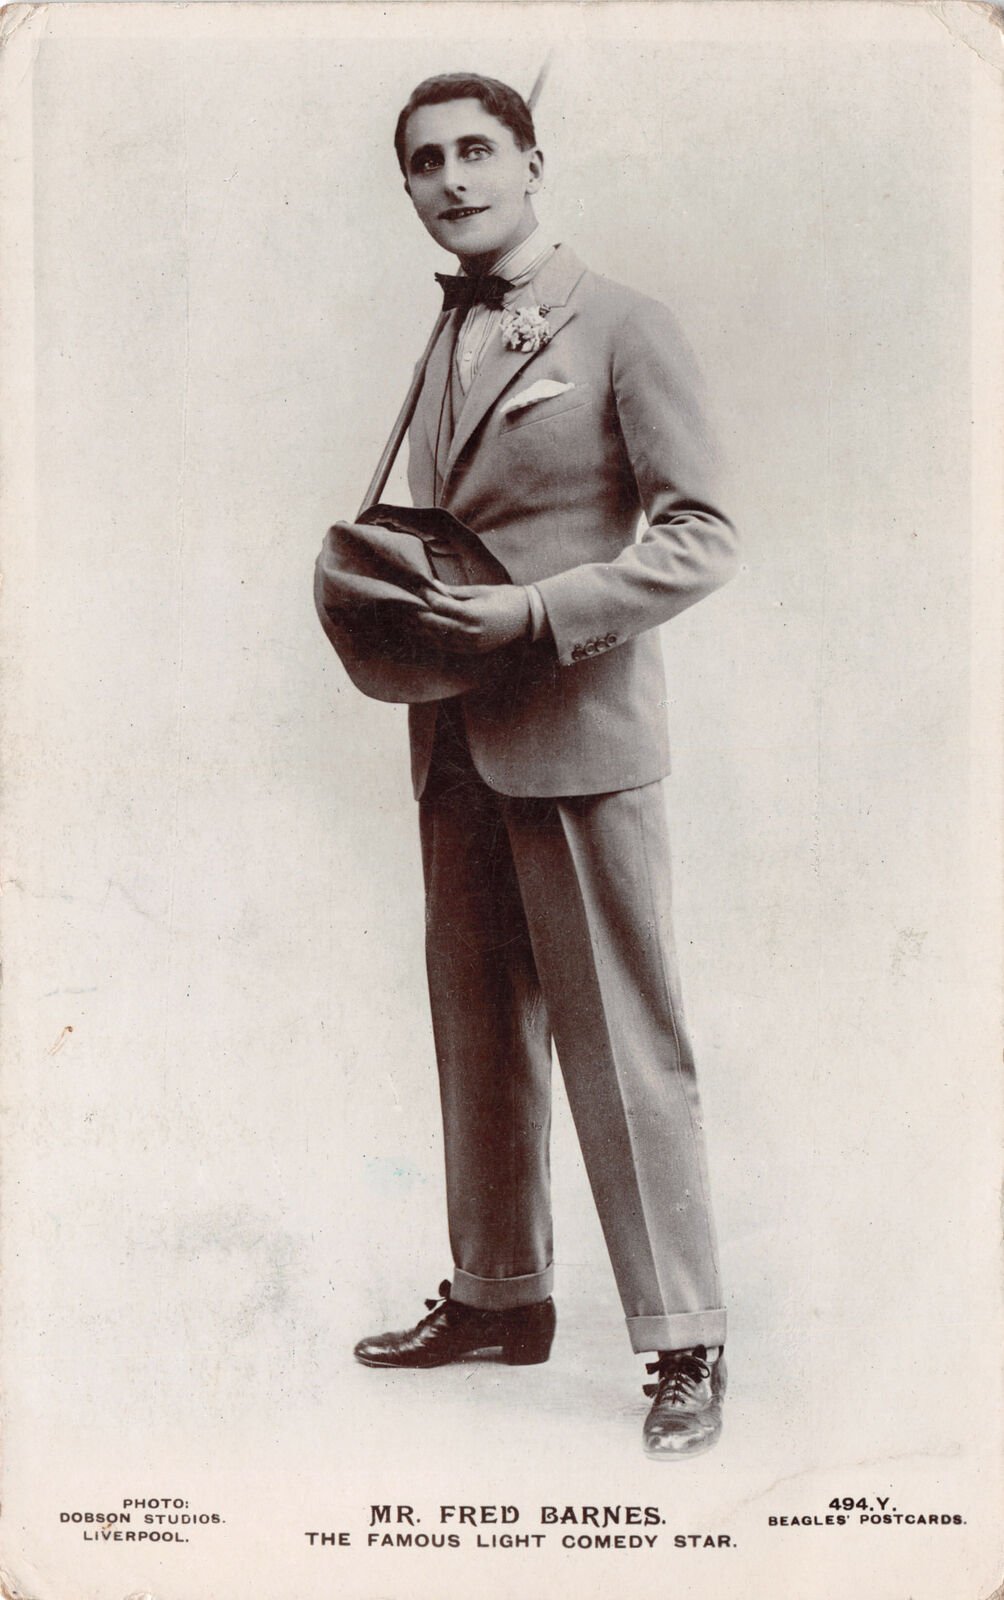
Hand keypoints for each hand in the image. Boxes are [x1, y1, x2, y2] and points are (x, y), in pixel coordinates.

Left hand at [412, 581, 530, 654]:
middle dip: (418, 614)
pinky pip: (446, 646)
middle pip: (433, 624)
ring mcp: (470, 644)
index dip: (426, 597)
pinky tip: (424, 631)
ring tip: (408, 619)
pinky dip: (433, 638)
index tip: (418, 588)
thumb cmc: (506, 599)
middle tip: (407, 604)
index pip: (439, 606)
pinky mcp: (472, 650)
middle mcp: (469, 632)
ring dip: (421, 629)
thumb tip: (433, 586)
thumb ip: (455, 592)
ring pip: (436, 638)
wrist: (528, 618)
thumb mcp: (480, 591)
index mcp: (472, 614)